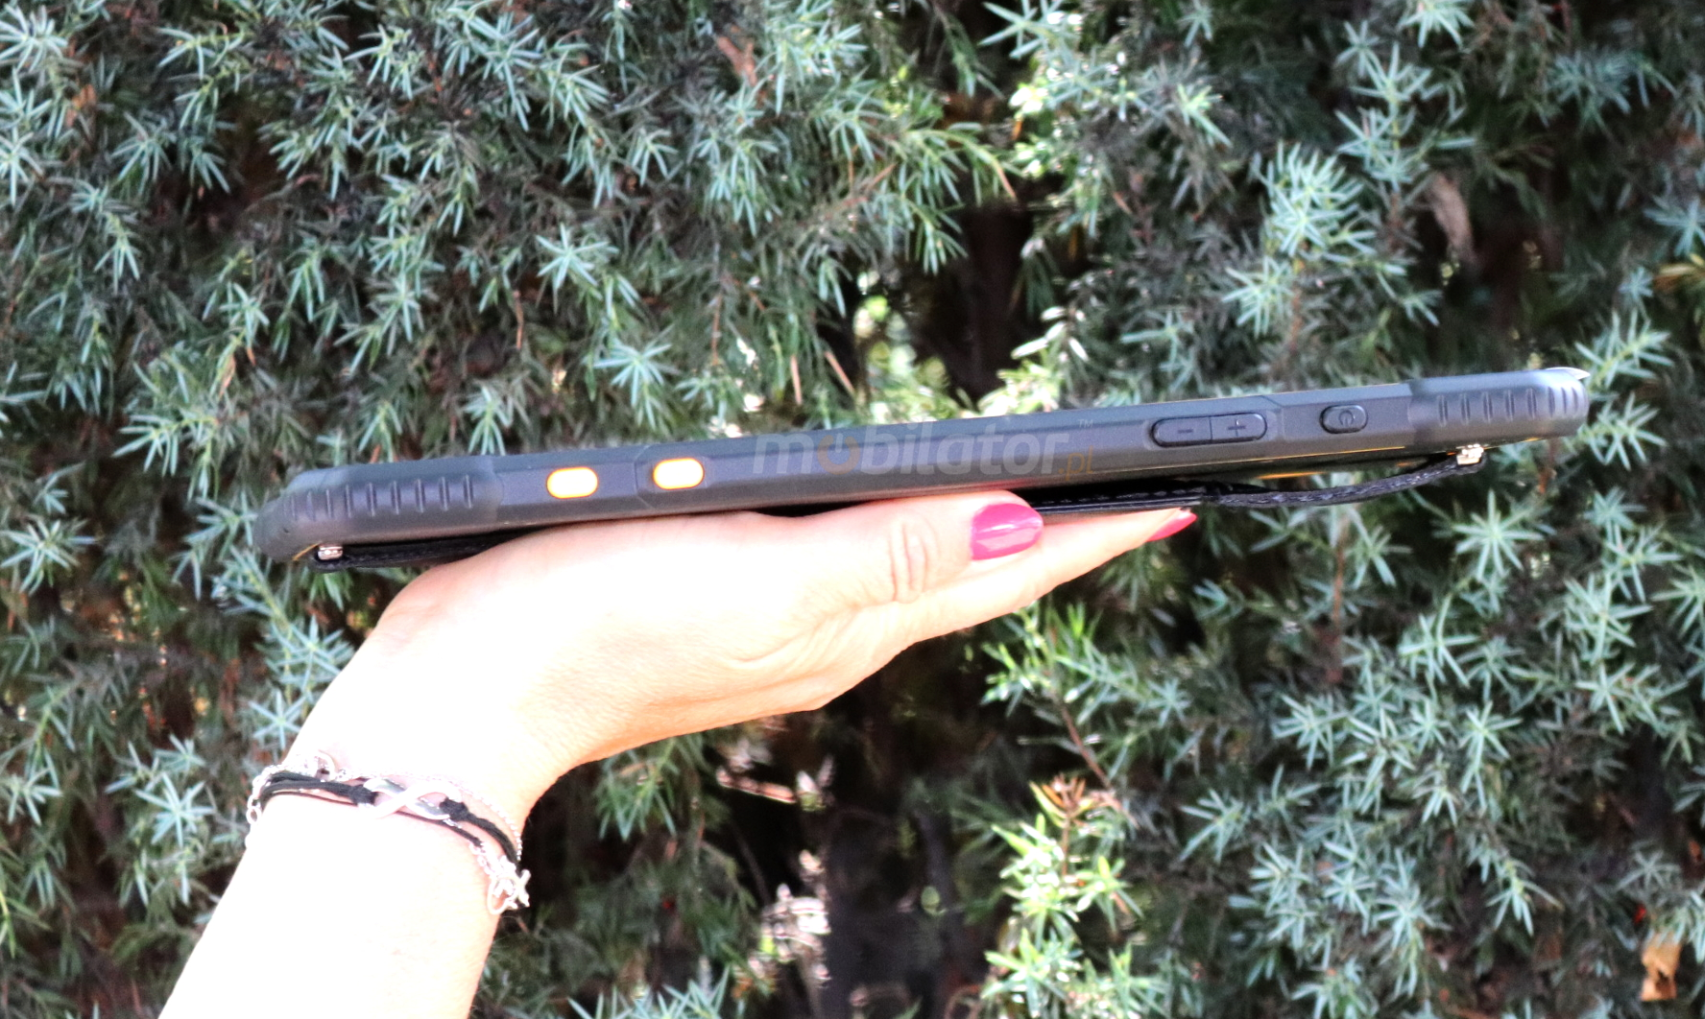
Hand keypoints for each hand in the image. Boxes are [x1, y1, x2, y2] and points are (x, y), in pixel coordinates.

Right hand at [287, 494, 1192, 819]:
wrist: (468, 695)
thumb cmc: (603, 625)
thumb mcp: (763, 579)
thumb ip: (888, 553)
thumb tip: (1018, 523)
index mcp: (856, 622)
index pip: (1003, 573)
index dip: (1088, 537)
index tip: (1169, 503)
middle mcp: (834, 635)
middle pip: (974, 582)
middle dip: (1056, 542)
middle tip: (1126, 505)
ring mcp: (781, 634)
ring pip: (915, 585)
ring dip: (985, 548)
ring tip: (1038, 514)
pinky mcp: (723, 619)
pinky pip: (848, 582)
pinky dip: (898, 552)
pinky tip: (889, 535)